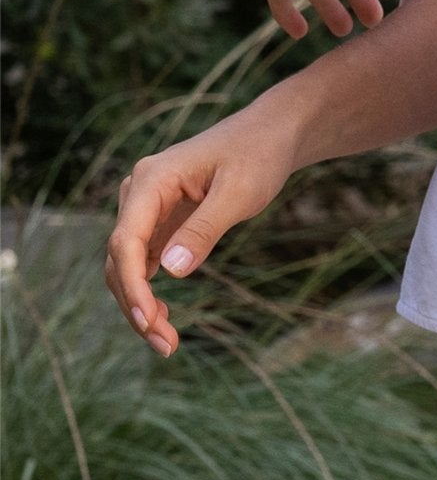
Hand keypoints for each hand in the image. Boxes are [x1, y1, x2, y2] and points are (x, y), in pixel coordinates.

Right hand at [104, 109, 299, 358]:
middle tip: (166, 345)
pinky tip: (163, 317)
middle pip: (120, 258)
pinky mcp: (160, 219)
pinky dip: (149, 289)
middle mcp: (139, 192)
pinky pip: (143, 260)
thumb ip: (204, 230)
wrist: (272, 134)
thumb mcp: (239, 193)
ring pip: (128, 264)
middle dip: (137, 305)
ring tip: (166, 341)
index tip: (148, 320)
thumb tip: (171, 272)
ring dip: (140, 303)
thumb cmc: (259, 155)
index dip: (132, 285)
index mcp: (152, 179)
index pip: (126, 240)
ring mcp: (147, 206)